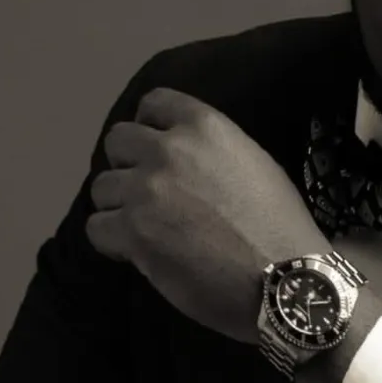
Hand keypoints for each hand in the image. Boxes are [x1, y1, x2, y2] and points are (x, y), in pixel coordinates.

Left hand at [84, 87, 329, 342]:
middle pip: (117, 142)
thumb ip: (212, 153)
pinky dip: (112, 242)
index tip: (155, 151)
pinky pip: (96, 228)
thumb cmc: (281, 227)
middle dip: (128, 167)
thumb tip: (186, 165)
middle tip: (148, 196)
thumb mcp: (255, 165)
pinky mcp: (132, 231)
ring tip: (144, 230)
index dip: (149, 128)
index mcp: (205, 126)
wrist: (285, 279)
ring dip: (118, 207)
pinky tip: (137, 252)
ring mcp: (146, 189)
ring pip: (101, 188)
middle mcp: (169, 149)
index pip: (153, 103)